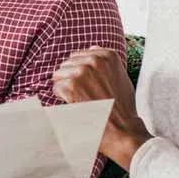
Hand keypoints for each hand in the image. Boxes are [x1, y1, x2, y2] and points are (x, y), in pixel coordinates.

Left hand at [52, 46, 151, 169]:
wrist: (122, 129)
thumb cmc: (122, 106)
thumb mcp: (120, 77)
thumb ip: (106, 62)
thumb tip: (92, 48)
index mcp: (107, 55)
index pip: (78, 56)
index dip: (80, 73)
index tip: (89, 85)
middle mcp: (95, 60)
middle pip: (67, 64)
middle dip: (71, 79)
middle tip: (85, 95)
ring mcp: (83, 72)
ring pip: (59, 75)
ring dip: (65, 88)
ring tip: (81, 100)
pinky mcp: (72, 86)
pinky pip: (56, 88)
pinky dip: (62, 98)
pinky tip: (76, 105)